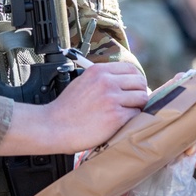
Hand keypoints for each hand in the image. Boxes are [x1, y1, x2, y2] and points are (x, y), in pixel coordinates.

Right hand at [0, 61, 147, 156]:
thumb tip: (123, 81)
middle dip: (140, 92)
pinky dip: (132, 119)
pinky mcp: (116, 116)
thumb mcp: (82, 82)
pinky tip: (122, 123)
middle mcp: (107, 81)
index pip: (131, 68)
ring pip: (142, 97)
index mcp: (99, 71)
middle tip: (135, 103)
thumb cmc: (66, 109)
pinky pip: (136, 114)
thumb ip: (102, 79)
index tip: (134, 88)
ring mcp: (112, 98)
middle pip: (140, 82)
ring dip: (138, 106)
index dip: (135, 79)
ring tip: (128, 113)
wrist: (52, 127)